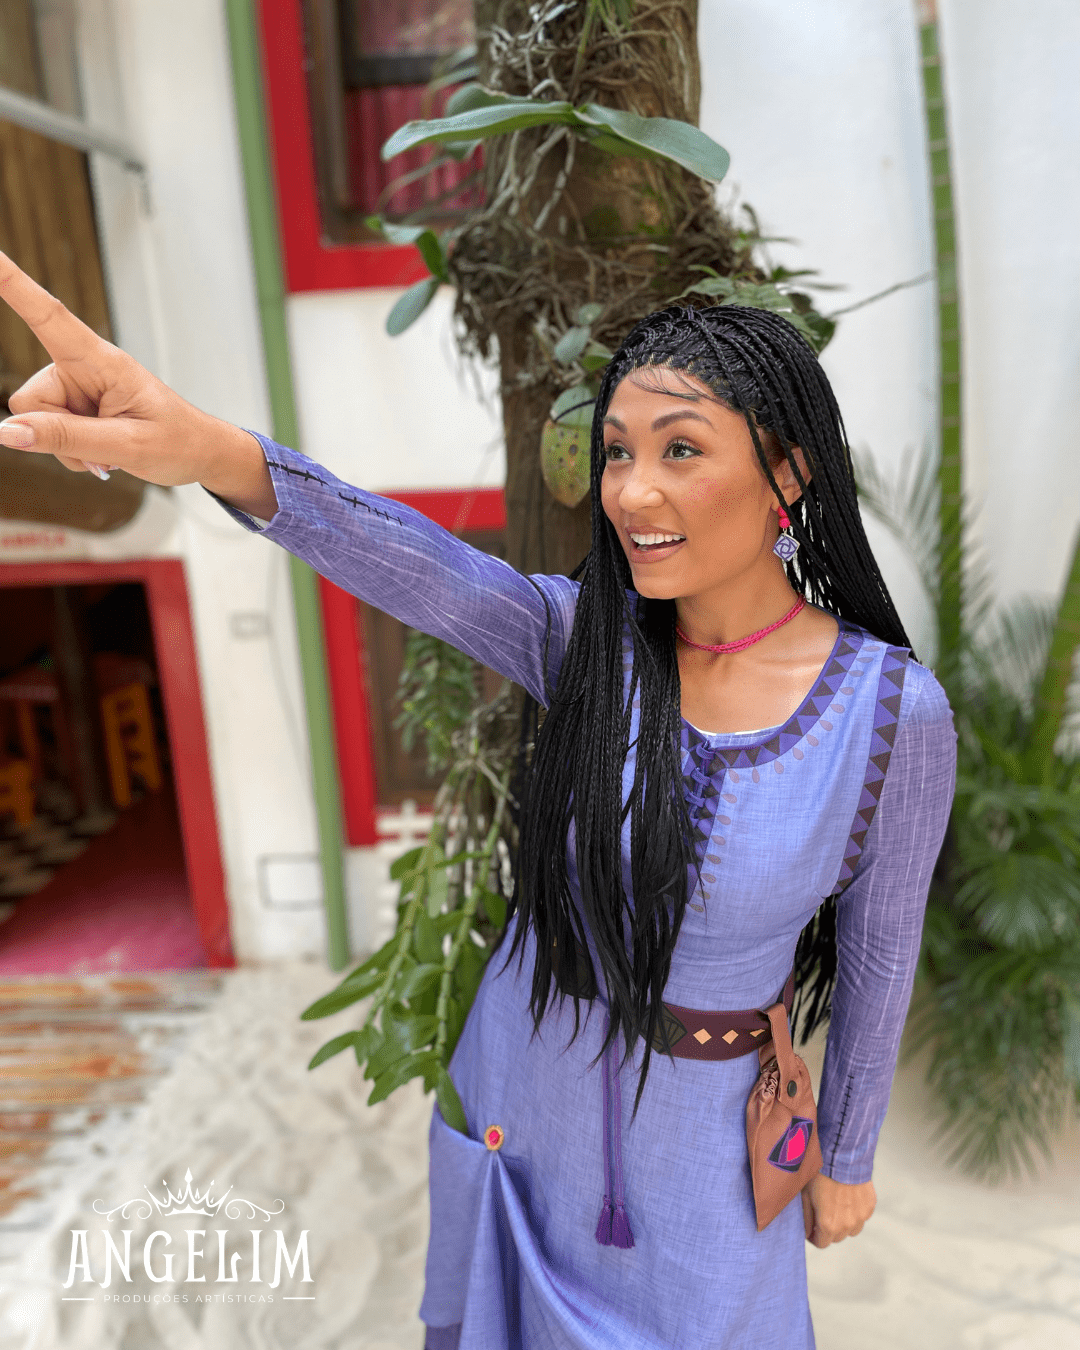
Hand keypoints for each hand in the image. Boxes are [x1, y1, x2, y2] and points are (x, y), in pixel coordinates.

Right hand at [0, 251, 277, 517]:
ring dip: (66, 447)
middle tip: (105, 449)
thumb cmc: (178, 441)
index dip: (12, 283)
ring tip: (110, 451)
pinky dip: (71, 452)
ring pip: (36, 423)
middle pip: (31, 401)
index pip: (50, 316)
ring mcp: (76, 389)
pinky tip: (103, 453)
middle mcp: (83, 368)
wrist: (200, 455)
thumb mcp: (127, 446)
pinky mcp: (75, 409)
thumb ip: (66, 438)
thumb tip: (7, 432)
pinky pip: (47, 435)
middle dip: (55, 433)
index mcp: (103, 361)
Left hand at [801, 1172, 874, 1247]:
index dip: (814, 1236)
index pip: (821, 1244)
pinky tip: (848, 1197)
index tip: (812, 1228)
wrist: (841, 1155)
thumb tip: (807, 1232)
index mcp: (828, 1225)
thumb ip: (806, 1218)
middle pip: (836, 1238)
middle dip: (828, 1230)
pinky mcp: (870, 1206)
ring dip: (844, 1223)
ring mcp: (861, 1217)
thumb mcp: (805, 1194)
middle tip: (822, 1213)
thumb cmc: (820, 1173)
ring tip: (836, 1205)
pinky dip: (855, 1212)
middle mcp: (846, 1225)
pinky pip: (862, 1217)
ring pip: (851, 1230)